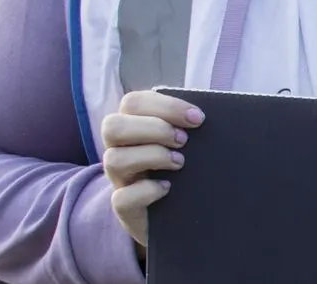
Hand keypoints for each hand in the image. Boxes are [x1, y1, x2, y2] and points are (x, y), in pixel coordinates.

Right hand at [101, 91, 204, 252]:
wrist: (188, 213)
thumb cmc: (189, 167)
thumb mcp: (190, 142)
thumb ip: (189, 124)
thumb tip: (204, 115)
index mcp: (134, 126)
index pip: (133, 103)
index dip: (166, 106)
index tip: (198, 118)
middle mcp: (120, 150)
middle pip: (113, 126)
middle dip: (154, 128)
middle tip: (184, 140)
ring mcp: (120, 180)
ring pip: (113, 159)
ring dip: (152, 156)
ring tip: (180, 162)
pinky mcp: (125, 209)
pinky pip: (122, 198)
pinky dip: (147, 191)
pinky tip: (168, 188)